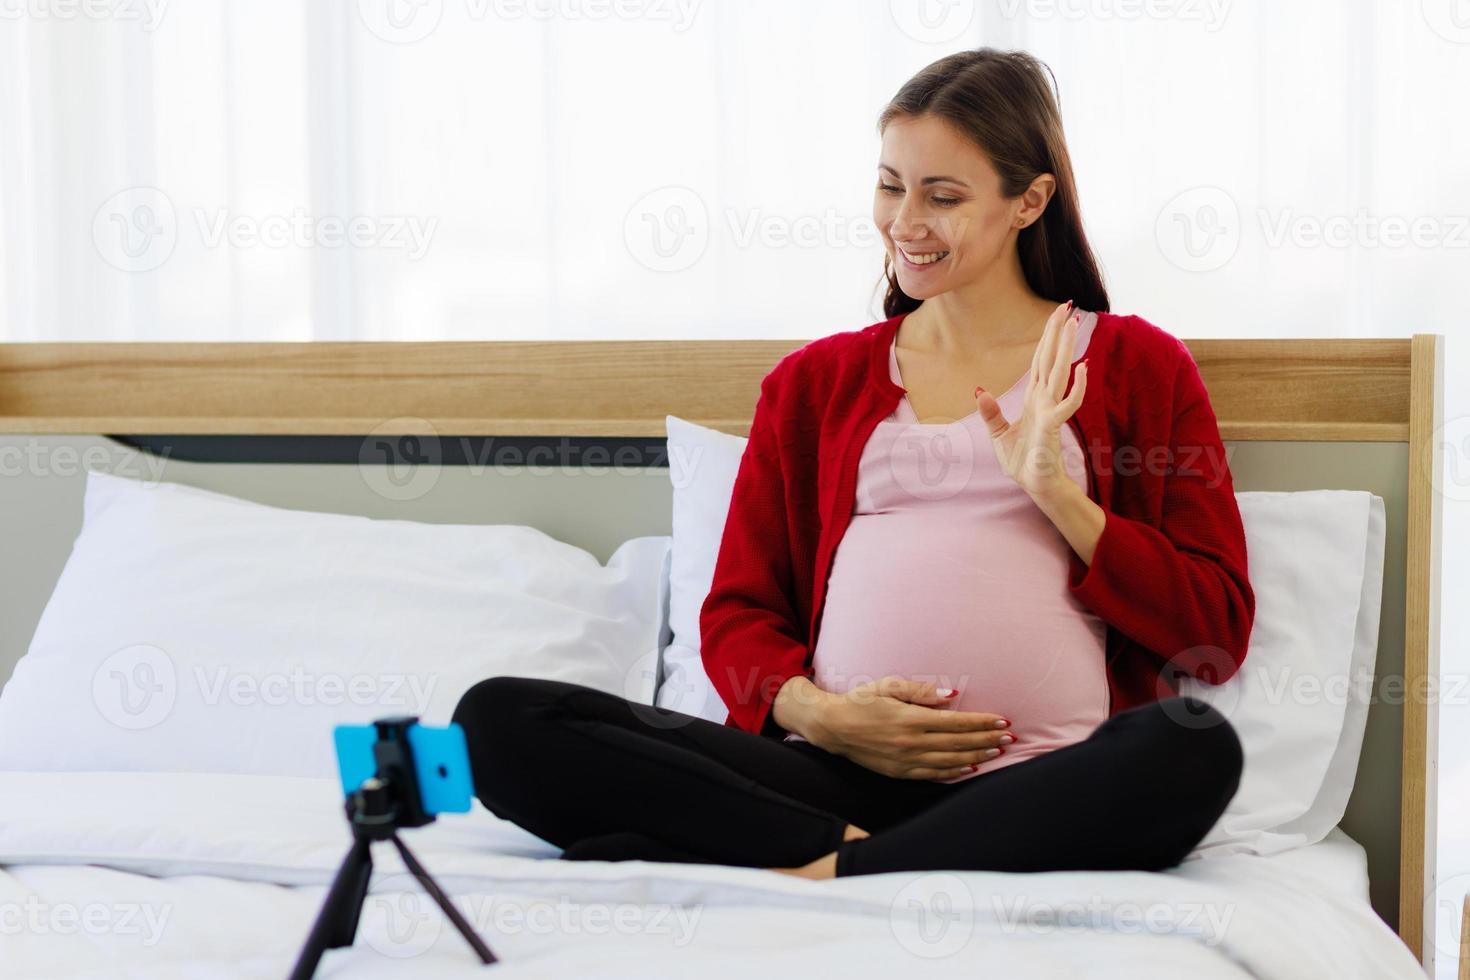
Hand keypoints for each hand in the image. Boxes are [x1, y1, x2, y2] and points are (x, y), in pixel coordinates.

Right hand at [800, 676, 1014, 780]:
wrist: (833, 727)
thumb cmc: (861, 700)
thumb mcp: (889, 686)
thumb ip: (922, 691)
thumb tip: (953, 695)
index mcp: (910, 719)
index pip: (956, 722)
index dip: (982, 722)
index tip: (1002, 720)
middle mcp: (911, 743)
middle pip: (958, 743)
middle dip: (987, 740)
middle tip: (1010, 736)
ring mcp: (906, 761)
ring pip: (950, 761)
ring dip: (977, 756)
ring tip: (997, 751)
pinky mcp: (900, 772)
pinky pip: (933, 774)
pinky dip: (955, 772)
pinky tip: (971, 768)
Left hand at [975, 300, 1088, 499]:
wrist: (1034, 484)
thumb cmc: (1022, 461)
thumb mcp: (998, 434)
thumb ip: (991, 413)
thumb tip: (979, 390)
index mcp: (1034, 397)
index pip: (1041, 360)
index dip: (1047, 337)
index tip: (1057, 314)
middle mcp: (1045, 399)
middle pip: (1051, 358)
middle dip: (1058, 332)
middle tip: (1068, 304)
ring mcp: (1050, 410)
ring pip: (1059, 372)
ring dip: (1067, 348)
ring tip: (1074, 323)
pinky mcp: (1052, 426)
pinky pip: (1067, 404)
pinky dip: (1076, 387)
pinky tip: (1082, 369)